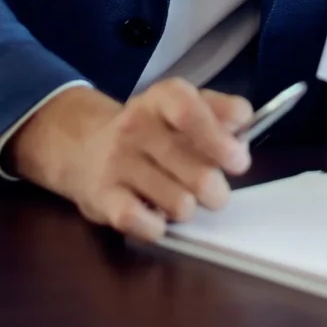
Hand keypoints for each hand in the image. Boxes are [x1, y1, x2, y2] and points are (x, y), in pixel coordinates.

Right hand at [9, 79, 249, 241]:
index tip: (236, 161)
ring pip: (181, 205)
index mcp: (163, 98)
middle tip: (210, 190)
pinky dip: (158, 228)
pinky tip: (154, 215)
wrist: (82, 147)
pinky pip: (146, 225)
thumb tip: (244, 134)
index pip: (193, 113)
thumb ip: (221, 114)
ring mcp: (116, 161)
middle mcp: (137, 125)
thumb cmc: (151, 132)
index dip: (223, 143)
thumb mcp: (184, 108)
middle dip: (216, 191)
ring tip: (177, 199)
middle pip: (201, 174)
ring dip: (188, 210)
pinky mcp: (102, 197)